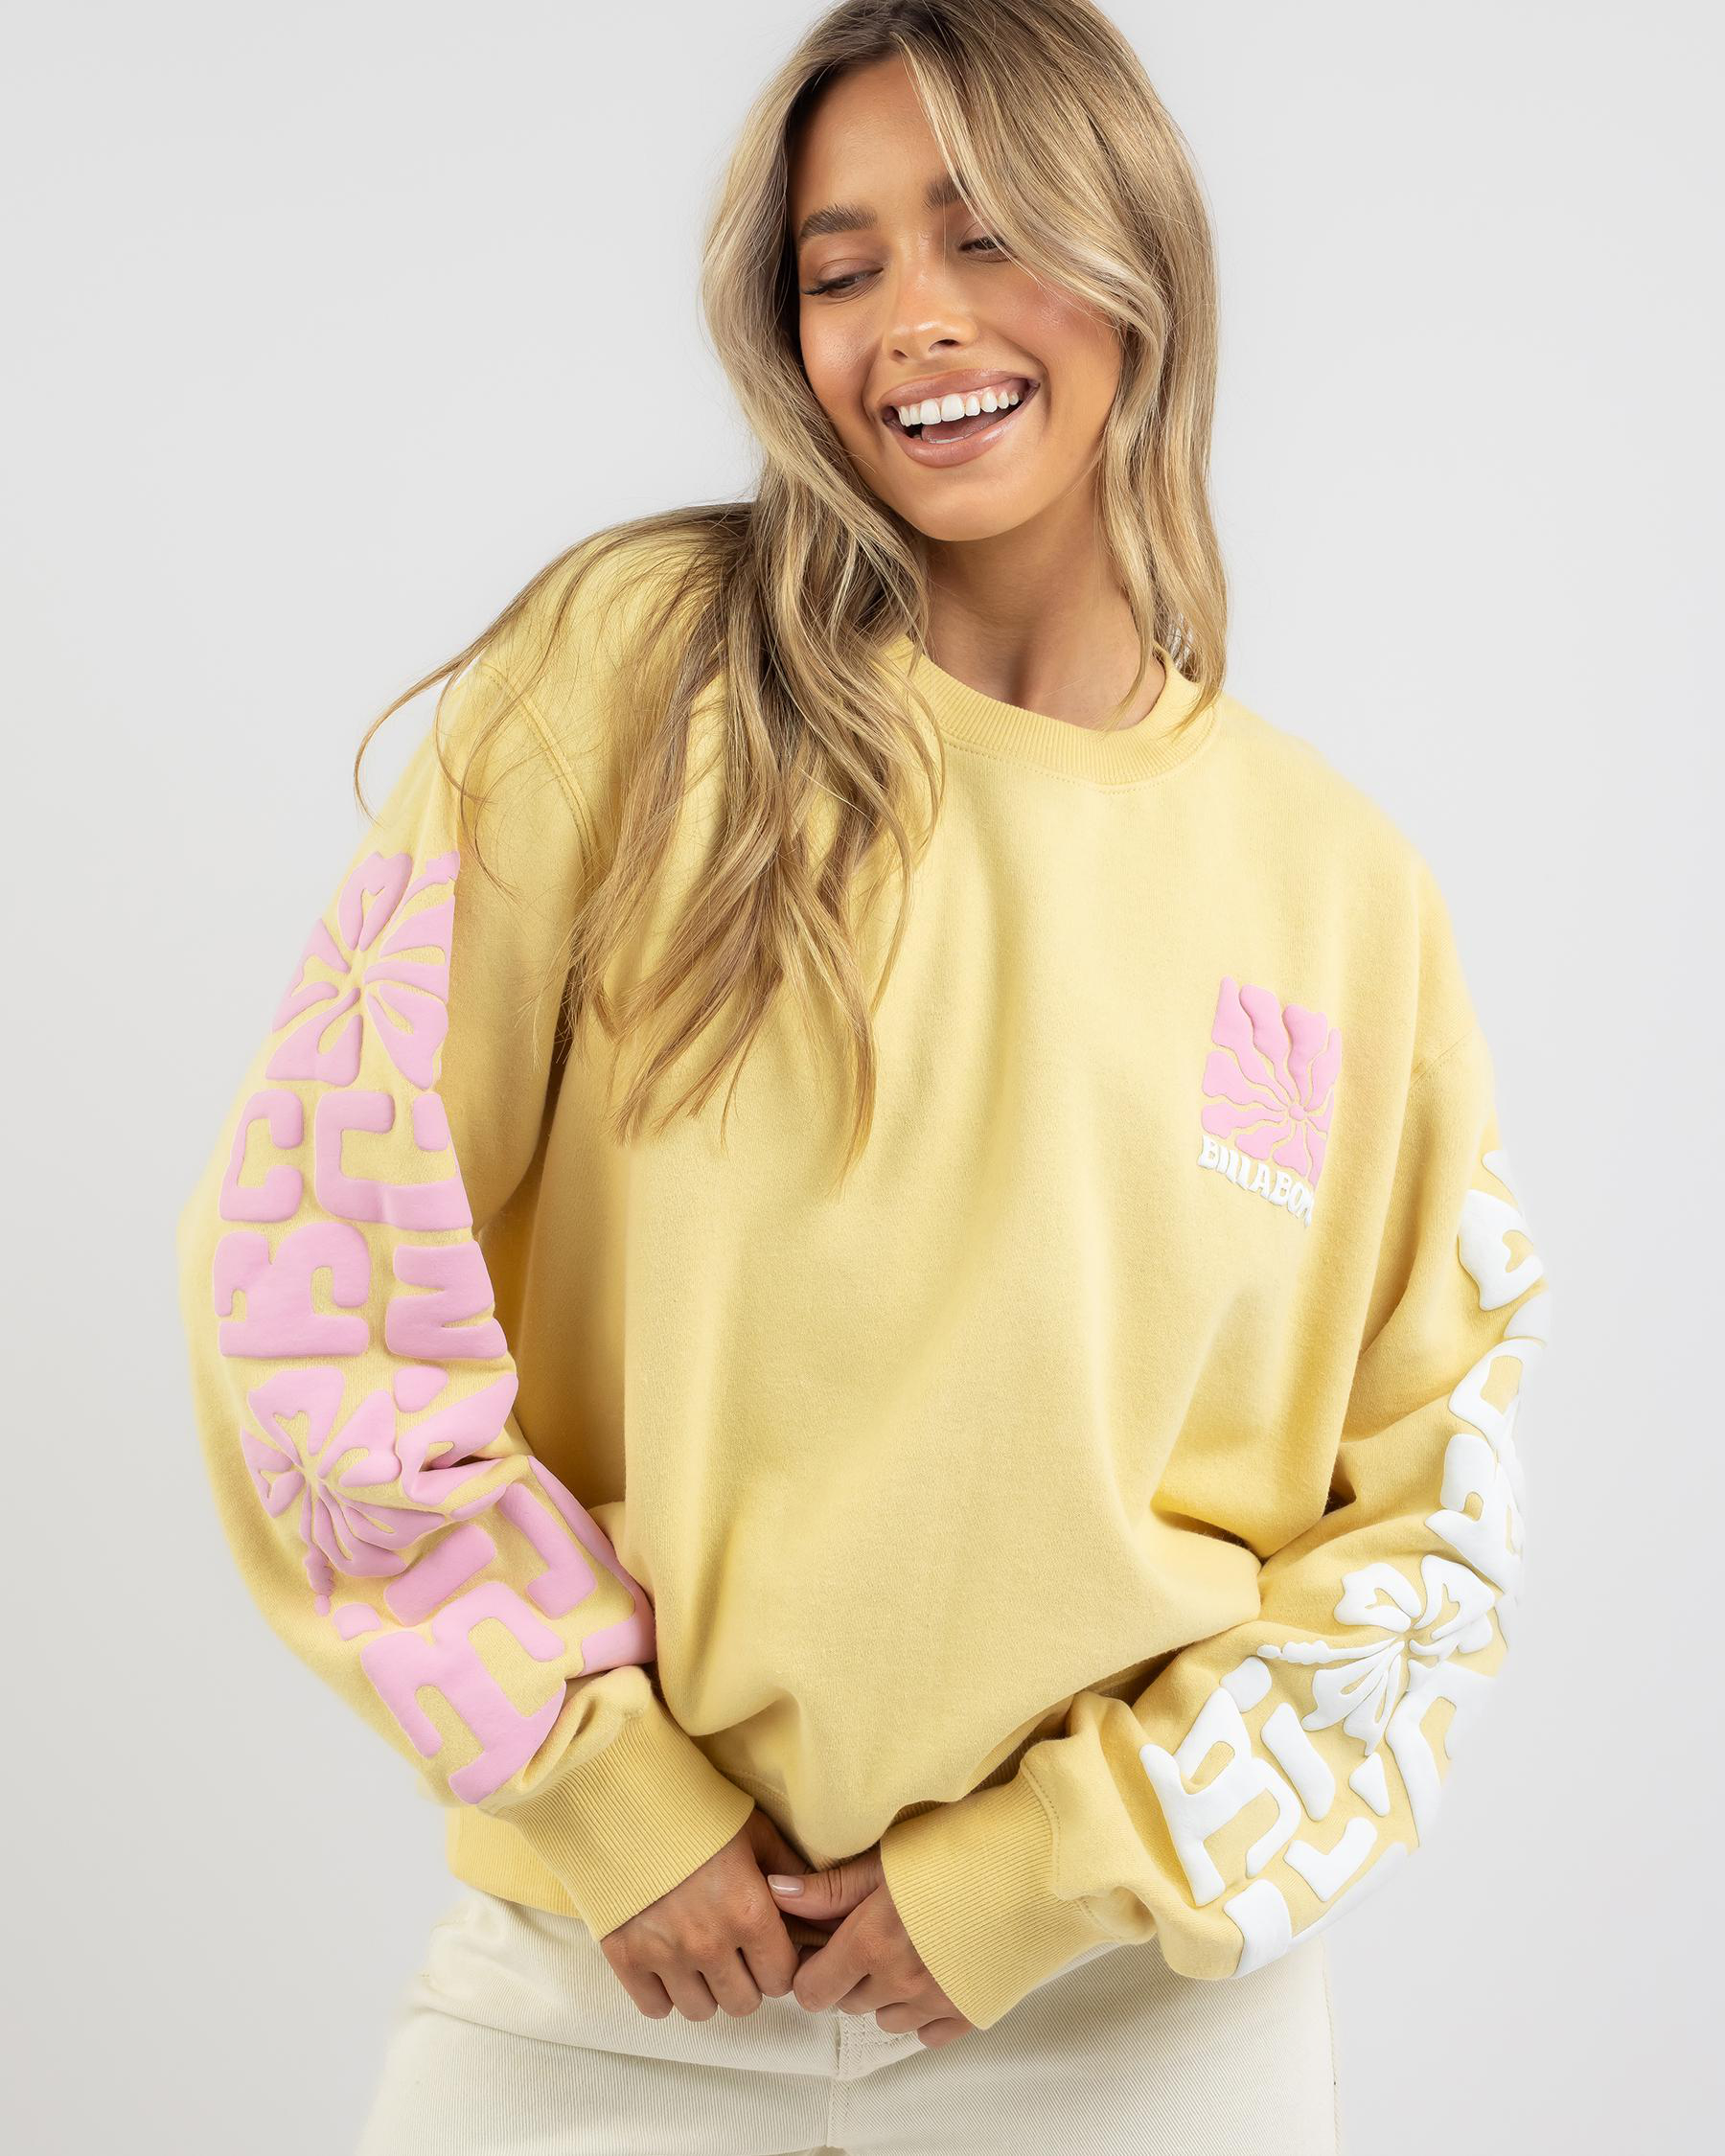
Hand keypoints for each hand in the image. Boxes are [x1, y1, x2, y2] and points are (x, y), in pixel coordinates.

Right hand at [598, 1805, 831, 2020]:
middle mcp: (710, 1944)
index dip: (778, 1963)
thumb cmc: (698, 1810)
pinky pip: (655, 2008)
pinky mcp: (626, 1958)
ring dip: (707, 1989)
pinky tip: (669, 1962)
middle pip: (744, 2003)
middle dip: (746, 1980)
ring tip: (701, 1956)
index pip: (780, 1979)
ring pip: (701, 2011)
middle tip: (735, 1951)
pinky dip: (665, 1992)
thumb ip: (790, 1874)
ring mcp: (665, 1955)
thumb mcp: (755, 1832)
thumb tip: (820, 1907)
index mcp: (749, 1913)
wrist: (629, 1797)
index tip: (768, 1947)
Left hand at [768, 1842, 976, 2048]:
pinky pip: (928, 2033)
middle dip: (848, 1974)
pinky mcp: (971, 2011)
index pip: (812, 1990)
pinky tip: (932, 1970)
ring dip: (885, 1992)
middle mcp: (901, 1982)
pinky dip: (922, 2010)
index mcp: (871, 1943)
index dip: (810, 1967)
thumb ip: (829, 1888)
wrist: (1033, 1862)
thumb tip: (776, 1894)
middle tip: (868, 1934)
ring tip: (904, 1947)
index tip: (821, 1945)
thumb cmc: (959, 1848)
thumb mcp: (886, 1858)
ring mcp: (938, 2002)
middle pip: (847, 2003)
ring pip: (886, 2019)